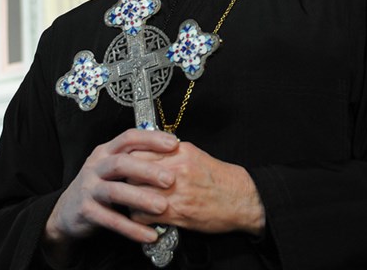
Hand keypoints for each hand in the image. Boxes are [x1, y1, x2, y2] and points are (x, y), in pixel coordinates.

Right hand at [43, 129, 179, 256]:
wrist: (67, 211)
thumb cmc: (100, 185)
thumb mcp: (114, 168)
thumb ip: (137, 159)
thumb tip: (173, 152)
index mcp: (106, 151)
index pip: (128, 138)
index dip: (151, 139)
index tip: (174, 144)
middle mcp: (96, 166)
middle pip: (121, 163)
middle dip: (147, 170)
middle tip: (171, 179)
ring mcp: (89, 188)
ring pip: (115, 191)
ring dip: (141, 199)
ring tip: (163, 207)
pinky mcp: (86, 211)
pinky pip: (111, 221)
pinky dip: (132, 228)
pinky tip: (149, 234)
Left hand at [132, 141, 265, 235]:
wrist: (240, 199)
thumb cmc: (219, 179)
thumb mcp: (195, 155)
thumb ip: (171, 153)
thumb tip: (150, 150)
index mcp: (180, 152)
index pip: (140, 150)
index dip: (129, 158)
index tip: (126, 164)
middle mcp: (176, 169)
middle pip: (133, 171)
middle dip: (126, 177)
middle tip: (125, 182)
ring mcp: (175, 191)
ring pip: (134, 193)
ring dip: (130, 197)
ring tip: (133, 199)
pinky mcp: (176, 213)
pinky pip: (143, 214)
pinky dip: (138, 216)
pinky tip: (143, 214)